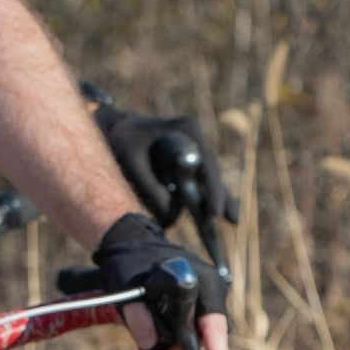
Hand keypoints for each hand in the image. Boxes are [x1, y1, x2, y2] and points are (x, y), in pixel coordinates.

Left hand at [91, 105, 239, 228]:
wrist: (116, 128)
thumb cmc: (122, 140)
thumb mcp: (131, 162)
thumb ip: (152, 189)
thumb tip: (172, 219)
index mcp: (187, 130)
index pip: (207, 163)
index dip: (212, 189)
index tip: (214, 212)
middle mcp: (195, 140)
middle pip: (212, 173)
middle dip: (220, 197)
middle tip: (231, 220)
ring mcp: (194, 151)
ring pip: (210, 179)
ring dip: (218, 199)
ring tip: (232, 220)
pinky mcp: (189, 163)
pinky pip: (202, 183)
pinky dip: (207, 199)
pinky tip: (217, 216)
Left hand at [93, 213, 231, 349]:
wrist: (130, 246)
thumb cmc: (130, 263)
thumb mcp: (127, 287)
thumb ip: (137, 314)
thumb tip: (148, 344)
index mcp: (202, 282)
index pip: (214, 326)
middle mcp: (210, 294)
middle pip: (208, 339)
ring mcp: (204, 303)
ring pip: (199, 340)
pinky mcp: (195, 311)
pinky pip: (192, 335)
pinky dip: (177, 348)